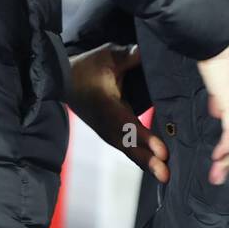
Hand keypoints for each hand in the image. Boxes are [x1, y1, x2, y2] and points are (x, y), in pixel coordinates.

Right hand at [69, 44, 169, 182]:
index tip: (161, 150)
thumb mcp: (108, 56)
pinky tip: (157, 167)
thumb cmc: (88, 67)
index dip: (143, 137)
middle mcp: (104, 122)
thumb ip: (131, 56)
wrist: (63, 80)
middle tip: (165, 175)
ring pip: (125, 149)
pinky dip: (140, 157)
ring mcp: (104, 130)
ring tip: (164, 175)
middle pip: (126, 143)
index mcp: (104, 103)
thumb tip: (153, 52)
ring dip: (144, 162)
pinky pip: (125, 147)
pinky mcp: (108, 133)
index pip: (125, 123)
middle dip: (146, 159)